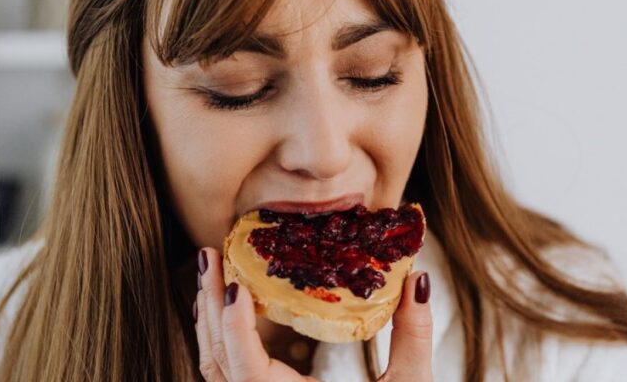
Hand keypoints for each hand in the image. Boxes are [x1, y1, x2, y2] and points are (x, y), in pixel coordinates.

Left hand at [194, 247, 433, 381]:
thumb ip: (412, 335)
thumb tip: (417, 280)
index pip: (247, 370)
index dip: (235, 327)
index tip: (234, 287)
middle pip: (217, 360)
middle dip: (209, 304)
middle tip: (210, 256)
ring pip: (214, 367)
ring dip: (209, 317)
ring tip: (211, 271)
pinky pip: (223, 373)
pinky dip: (219, 337)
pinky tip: (224, 308)